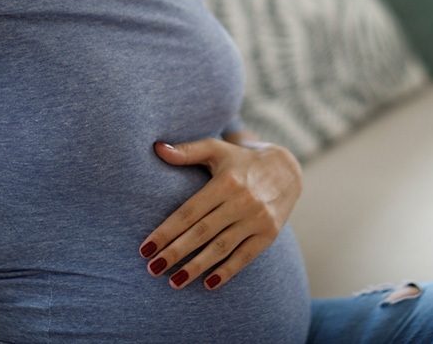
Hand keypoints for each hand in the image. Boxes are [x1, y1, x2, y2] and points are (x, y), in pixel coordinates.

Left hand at [140, 134, 302, 290]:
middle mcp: (242, 201)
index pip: (189, 211)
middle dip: (176, 252)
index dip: (166, 231)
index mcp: (226, 182)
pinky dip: (228, 271)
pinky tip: (208, 284)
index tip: (145, 248)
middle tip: (152, 268)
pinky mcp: (269, 234)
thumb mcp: (216, 149)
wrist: (286, 170)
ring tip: (174, 282)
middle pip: (202, 232)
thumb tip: (157, 148)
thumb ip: (187, 151)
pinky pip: (245, 257)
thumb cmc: (241, 161)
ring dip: (197, 267)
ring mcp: (257, 219)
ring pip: (222, 247)